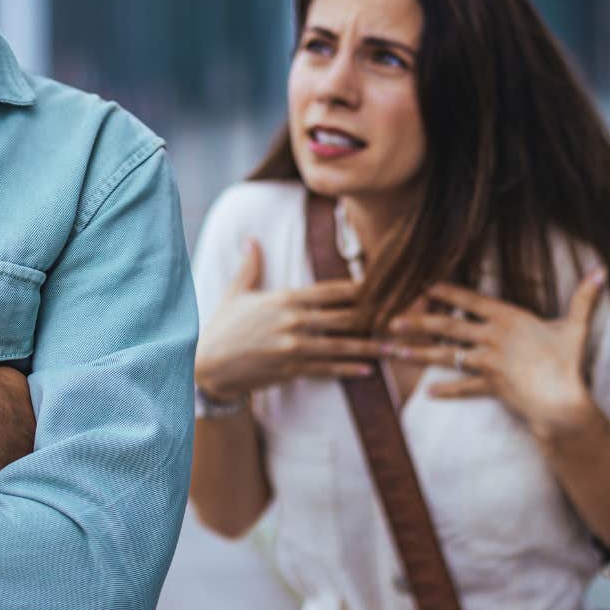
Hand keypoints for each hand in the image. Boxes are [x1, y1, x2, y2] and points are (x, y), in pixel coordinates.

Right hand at [194, 240, 383, 402]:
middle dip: (375, 318)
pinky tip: (369, 370)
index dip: (359, 288)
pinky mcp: (291, 370)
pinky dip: (349, 370)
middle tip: (402, 318)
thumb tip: (252, 240)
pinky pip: (327, 370)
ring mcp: (294, 347)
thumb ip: (250, 267)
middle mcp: (293, 322)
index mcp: (284, 299)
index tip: (383, 286)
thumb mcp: (235, 293)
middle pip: (344, 317)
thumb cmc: (222, 327)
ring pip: (341, 346)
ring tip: (395, 348)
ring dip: (371, 347)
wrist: (207, 364)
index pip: (330, 290)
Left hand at [383, 269, 607, 441]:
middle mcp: (492, 339)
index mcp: (508, 318)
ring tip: (395, 351)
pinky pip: (464, 388)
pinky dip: (447, 391)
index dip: (447, 291)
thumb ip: (584, 299)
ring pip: (447, 356)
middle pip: (448, 327)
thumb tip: (602, 271)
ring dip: (419, 353)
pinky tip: (429, 393)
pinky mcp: (490, 387)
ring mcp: (488, 363)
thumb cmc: (569, 363)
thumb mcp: (575, 327)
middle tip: (392, 320)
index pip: (471, 300)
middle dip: (419, 322)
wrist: (563, 401)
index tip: (424, 286)